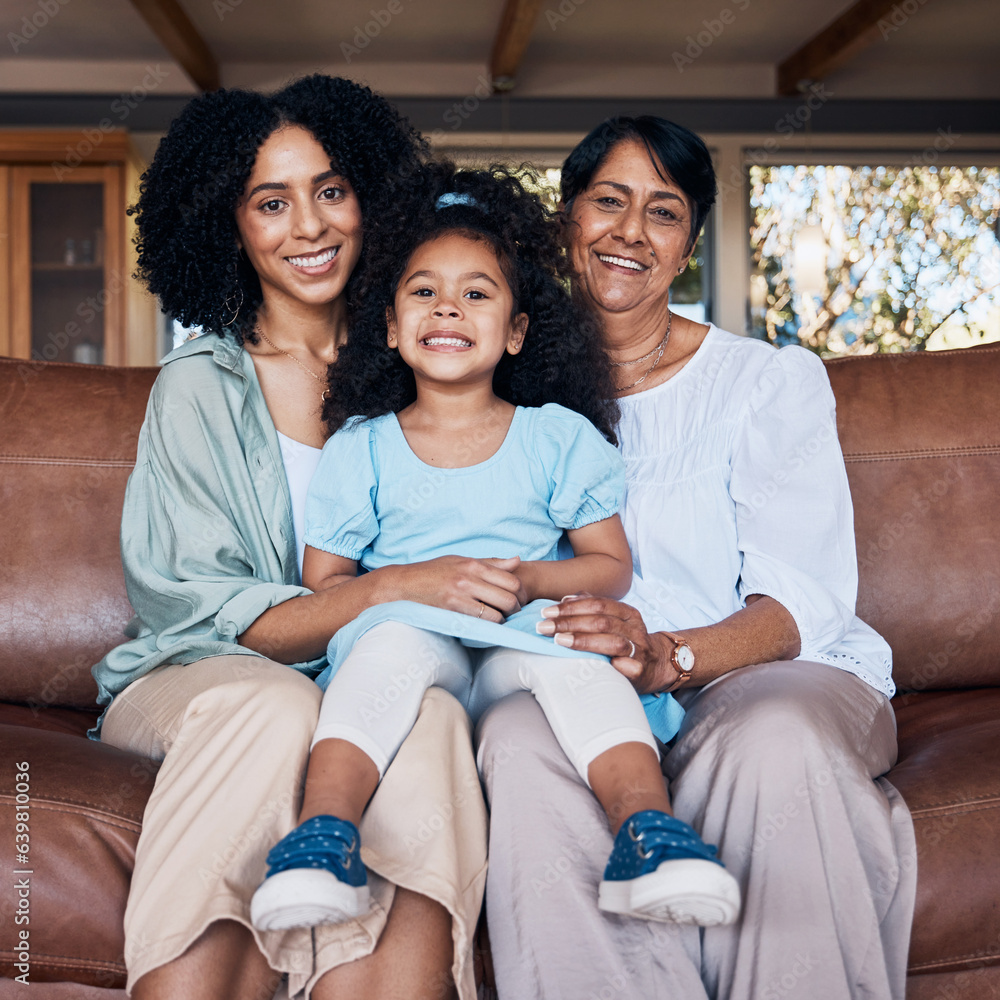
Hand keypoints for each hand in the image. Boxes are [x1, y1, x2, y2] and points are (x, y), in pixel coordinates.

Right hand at [393, 555, 523, 622]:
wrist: (405, 584)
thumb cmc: (434, 572)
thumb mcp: (461, 561)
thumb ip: (490, 563)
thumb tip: (517, 560)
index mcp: (474, 564)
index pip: (512, 579)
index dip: (520, 593)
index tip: (516, 599)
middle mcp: (469, 577)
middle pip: (509, 597)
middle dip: (515, 608)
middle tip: (512, 613)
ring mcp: (460, 594)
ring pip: (498, 612)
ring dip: (503, 619)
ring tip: (499, 619)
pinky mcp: (452, 608)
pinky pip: (482, 621)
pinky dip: (489, 625)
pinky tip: (485, 624)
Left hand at [535, 594, 682, 693]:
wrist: (659, 665)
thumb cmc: (627, 641)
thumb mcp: (615, 620)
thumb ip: (592, 608)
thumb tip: (565, 599)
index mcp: (627, 613)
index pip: (598, 604)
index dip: (571, 607)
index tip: (547, 612)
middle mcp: (635, 628)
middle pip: (601, 621)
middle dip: (569, 623)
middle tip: (544, 627)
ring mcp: (640, 649)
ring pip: (613, 642)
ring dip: (583, 641)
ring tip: (558, 641)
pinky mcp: (640, 671)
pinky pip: (626, 666)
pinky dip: (610, 663)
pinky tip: (590, 663)